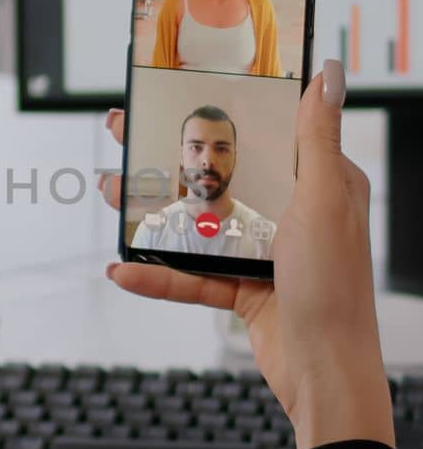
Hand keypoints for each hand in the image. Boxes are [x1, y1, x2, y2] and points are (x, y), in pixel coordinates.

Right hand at [101, 62, 394, 448]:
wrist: (324, 373)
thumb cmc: (336, 289)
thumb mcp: (325, 200)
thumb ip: (317, 138)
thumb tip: (328, 75)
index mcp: (319, 183)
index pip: (267, 132)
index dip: (225, 109)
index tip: (180, 89)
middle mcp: (292, 213)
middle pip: (220, 173)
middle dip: (168, 155)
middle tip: (125, 132)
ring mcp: (265, 252)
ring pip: (197, 222)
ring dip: (151, 211)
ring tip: (112, 192)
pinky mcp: (244, 289)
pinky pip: (192, 276)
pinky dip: (157, 276)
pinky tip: (124, 268)